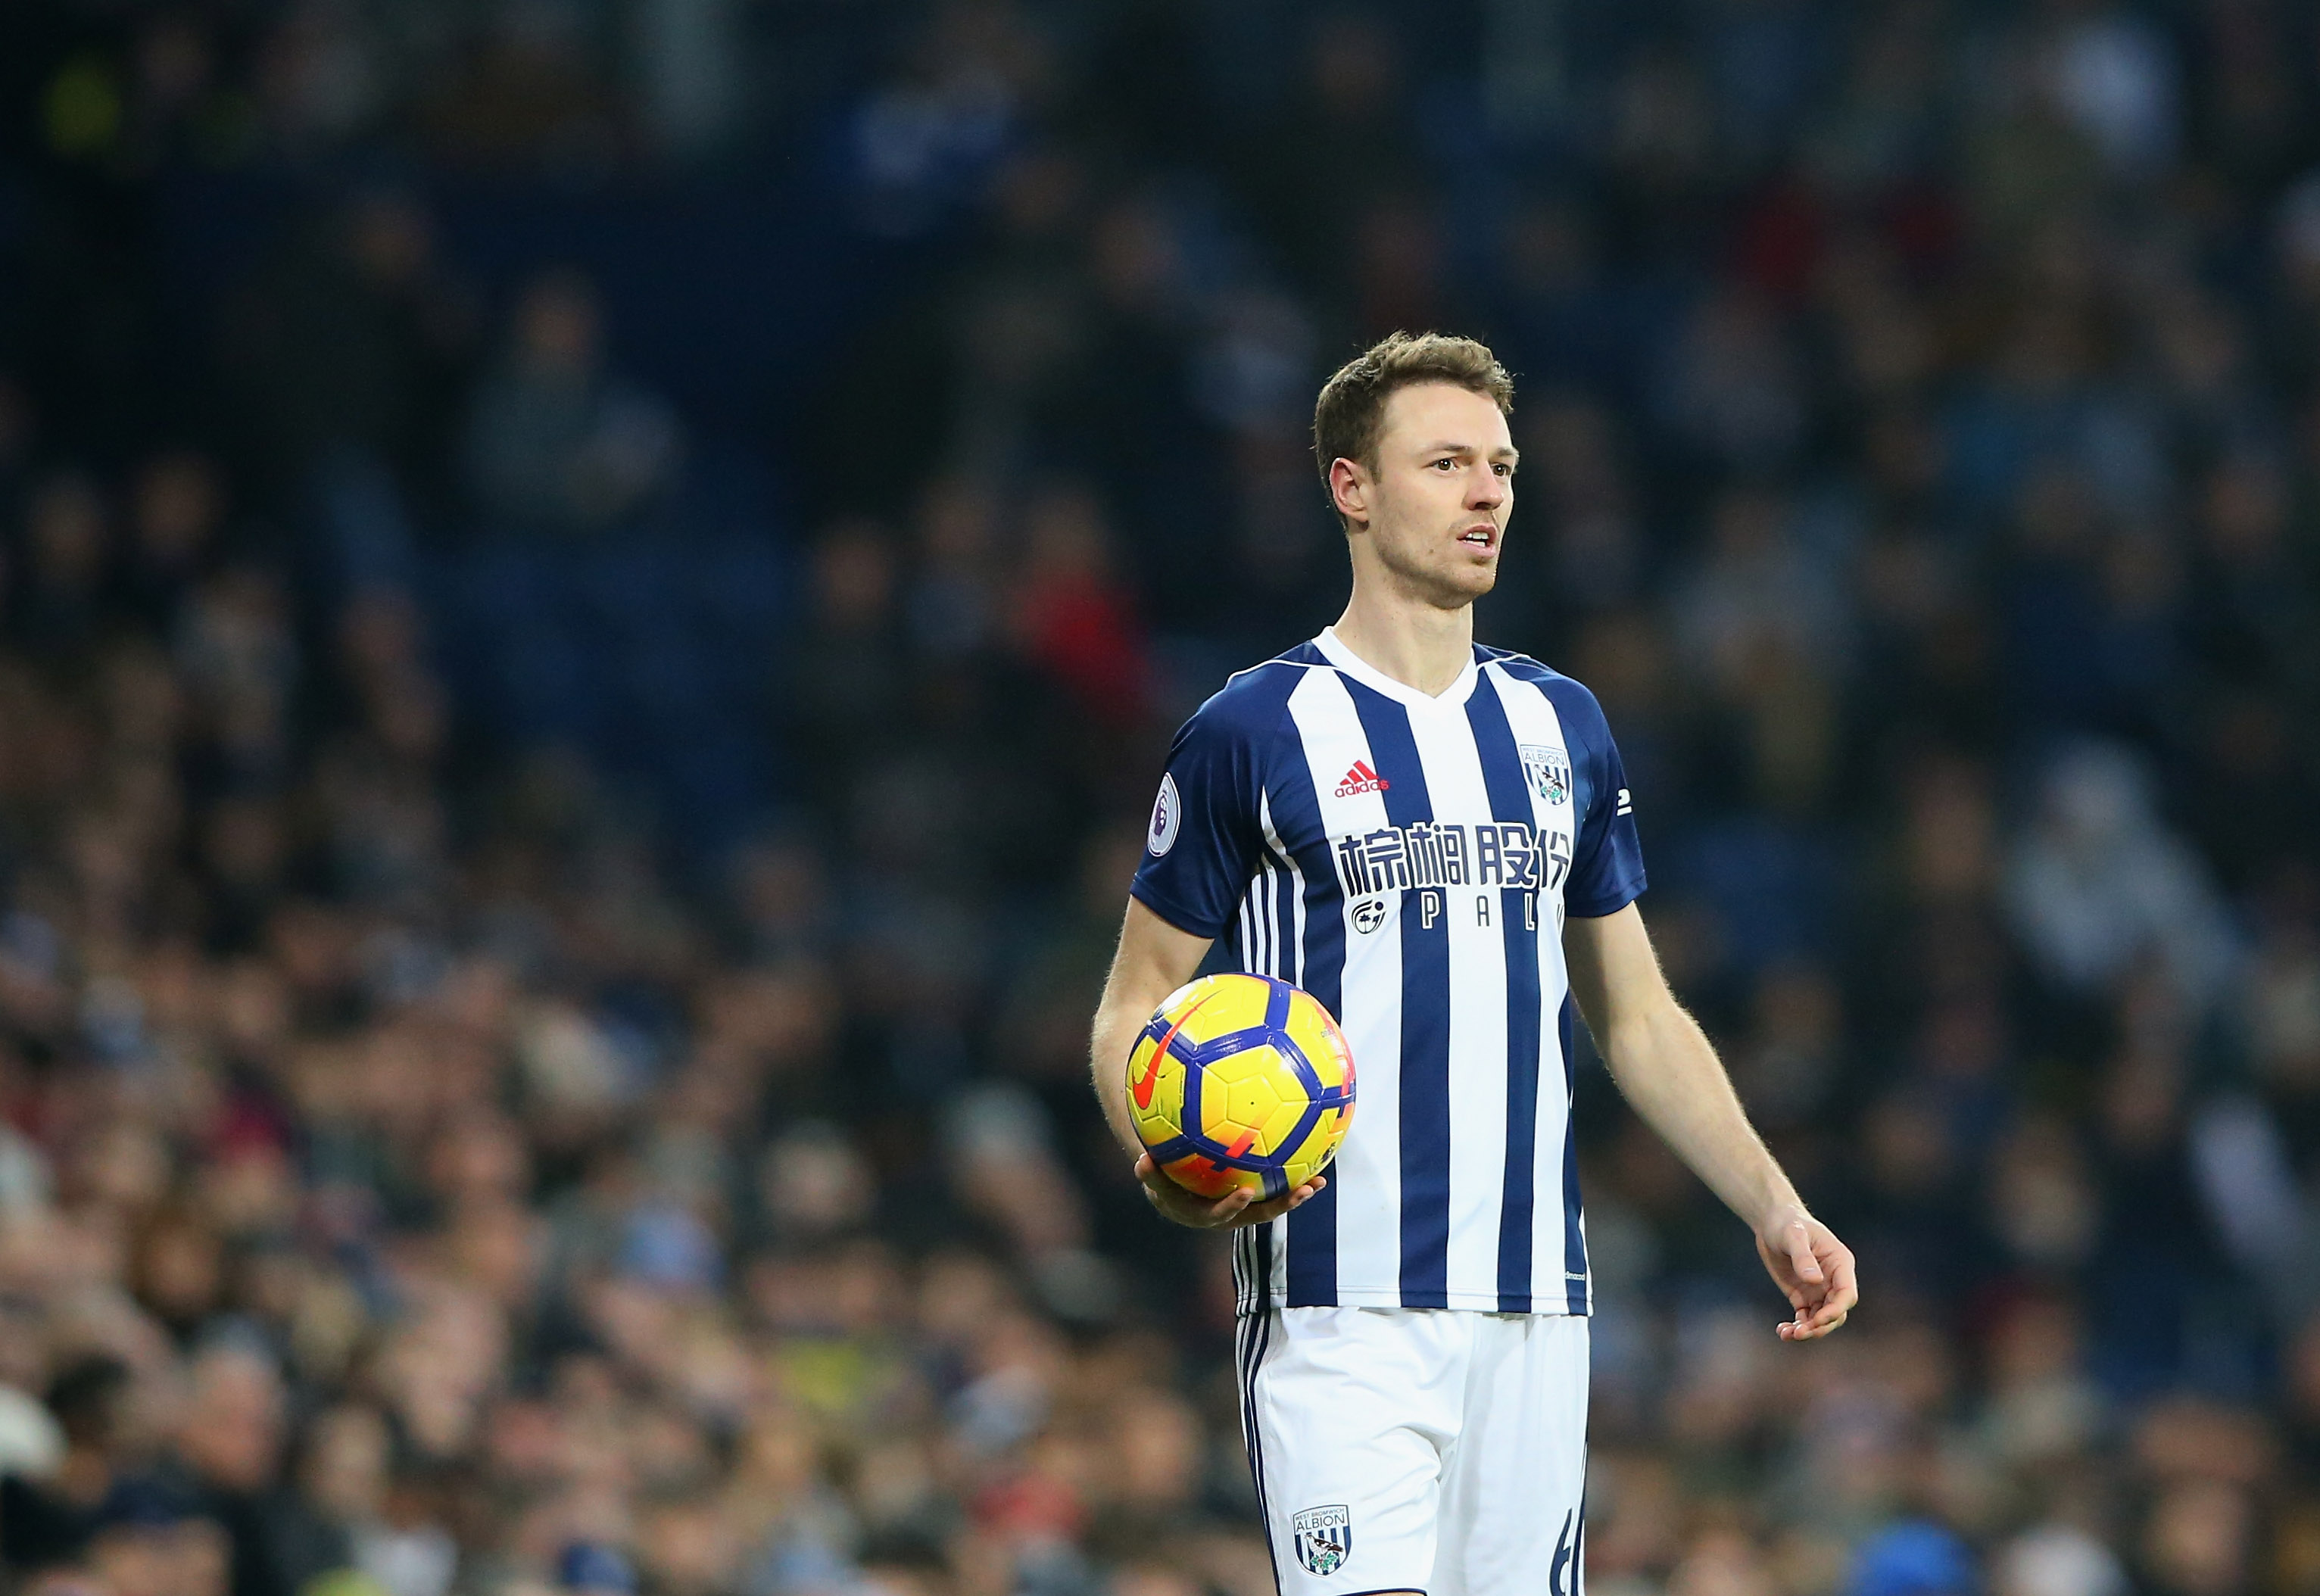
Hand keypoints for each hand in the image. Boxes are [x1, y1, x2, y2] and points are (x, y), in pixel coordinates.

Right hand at [1136, 1153, 1325, 1229]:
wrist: (1173, 1188)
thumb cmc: (1161, 1177)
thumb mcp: (1152, 1178)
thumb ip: (1149, 1173)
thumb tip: (1140, 1160)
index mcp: (1204, 1214)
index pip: (1219, 1214)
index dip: (1233, 1206)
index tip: (1247, 1192)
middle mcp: (1228, 1216)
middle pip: (1257, 1214)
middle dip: (1281, 1205)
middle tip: (1303, 1191)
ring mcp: (1242, 1209)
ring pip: (1271, 1204)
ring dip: (1295, 1194)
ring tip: (1319, 1181)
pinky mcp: (1253, 1199)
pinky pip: (1274, 1189)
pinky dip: (1292, 1178)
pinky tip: (1313, 1159)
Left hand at [1754, 1204, 1856, 1340]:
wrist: (1772, 1222)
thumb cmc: (1787, 1223)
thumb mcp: (1793, 1236)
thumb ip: (1803, 1257)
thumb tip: (1815, 1280)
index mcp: (1840, 1264)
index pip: (1846, 1294)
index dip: (1835, 1310)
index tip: (1816, 1319)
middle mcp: (1833, 1280)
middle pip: (1836, 1312)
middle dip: (1820, 1326)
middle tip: (1799, 1333)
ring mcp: (1819, 1289)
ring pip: (1821, 1319)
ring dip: (1808, 1331)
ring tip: (1787, 1335)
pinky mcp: (1803, 1295)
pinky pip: (1805, 1317)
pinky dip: (1796, 1327)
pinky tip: (1782, 1331)